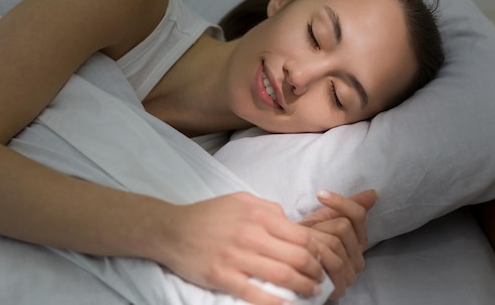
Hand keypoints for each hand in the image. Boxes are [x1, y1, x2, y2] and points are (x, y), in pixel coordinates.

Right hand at [155, 192, 324, 304]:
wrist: (170, 229)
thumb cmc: (207, 215)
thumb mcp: (240, 200)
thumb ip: (268, 209)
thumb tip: (291, 223)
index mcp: (258, 215)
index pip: (302, 235)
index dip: (319, 251)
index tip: (323, 260)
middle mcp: (251, 235)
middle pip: (298, 258)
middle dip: (316, 272)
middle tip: (321, 280)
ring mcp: (236, 257)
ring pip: (282, 277)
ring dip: (303, 288)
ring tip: (310, 293)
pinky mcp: (222, 277)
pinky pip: (256, 295)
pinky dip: (276, 303)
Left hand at [299, 189, 377, 298]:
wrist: (289, 261)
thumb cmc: (306, 241)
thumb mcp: (324, 219)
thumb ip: (348, 206)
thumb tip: (373, 193)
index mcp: (359, 242)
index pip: (358, 215)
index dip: (340, 202)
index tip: (320, 194)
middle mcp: (358, 259)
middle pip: (344, 227)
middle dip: (321, 225)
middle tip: (308, 232)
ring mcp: (350, 275)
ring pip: (334, 242)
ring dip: (314, 238)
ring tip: (304, 243)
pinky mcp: (338, 288)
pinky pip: (328, 261)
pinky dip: (313, 253)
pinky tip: (305, 254)